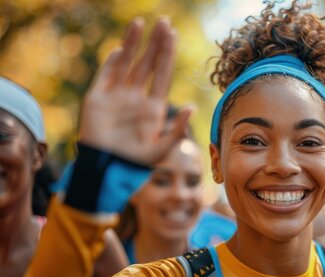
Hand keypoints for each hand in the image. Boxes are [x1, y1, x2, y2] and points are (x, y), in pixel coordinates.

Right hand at [79, 18, 191, 164]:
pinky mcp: (98, 99)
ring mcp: (117, 96)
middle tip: (164, 22)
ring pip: (127, 63)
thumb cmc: (135, 164)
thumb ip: (177, 130)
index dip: (168, 54)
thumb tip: (193, 107)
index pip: (163, 74)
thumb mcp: (161, 150)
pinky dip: (113, 62)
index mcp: (153, 108)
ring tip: (140, 22)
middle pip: (148, 64)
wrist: (106, 171)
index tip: (173, 34)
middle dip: (156, 44)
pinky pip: (107, 76)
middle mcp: (136, 98)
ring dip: (133, 44)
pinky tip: (121, 49)